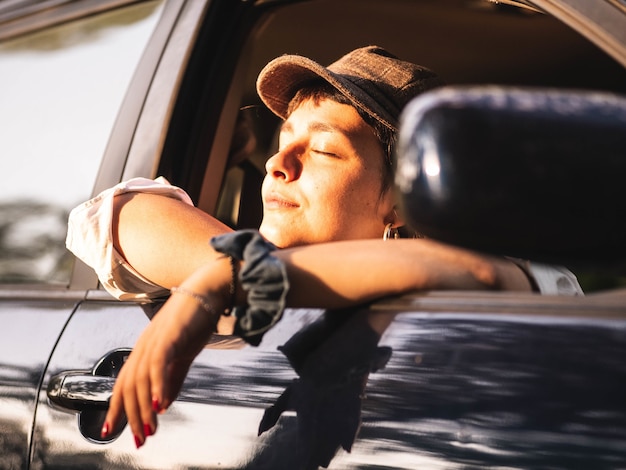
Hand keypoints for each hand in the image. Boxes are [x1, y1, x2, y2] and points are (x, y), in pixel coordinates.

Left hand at [101, 284, 221, 447]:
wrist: (208, 290)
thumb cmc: (196, 320)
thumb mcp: (183, 355)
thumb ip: (172, 380)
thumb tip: (163, 405)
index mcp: (145, 350)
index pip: (124, 383)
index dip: (117, 408)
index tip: (111, 430)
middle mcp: (144, 346)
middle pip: (129, 385)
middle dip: (132, 415)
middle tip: (139, 438)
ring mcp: (155, 339)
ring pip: (141, 378)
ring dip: (144, 407)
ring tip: (149, 428)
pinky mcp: (169, 335)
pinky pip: (158, 363)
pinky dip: (157, 384)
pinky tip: (159, 402)